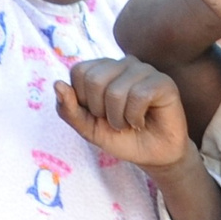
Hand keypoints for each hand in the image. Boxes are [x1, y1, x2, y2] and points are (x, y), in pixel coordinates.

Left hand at [55, 58, 192, 172]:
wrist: (151, 155)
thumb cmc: (119, 137)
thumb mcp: (87, 128)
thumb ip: (68, 109)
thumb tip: (57, 84)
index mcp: (102, 68)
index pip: (78, 71)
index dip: (83, 100)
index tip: (97, 113)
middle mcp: (122, 63)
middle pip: (94, 80)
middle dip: (100, 110)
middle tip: (114, 120)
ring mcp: (144, 70)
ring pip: (116, 91)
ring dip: (118, 118)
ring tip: (128, 123)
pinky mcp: (163, 82)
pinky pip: (139, 96)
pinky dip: (135, 118)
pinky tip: (142, 121)